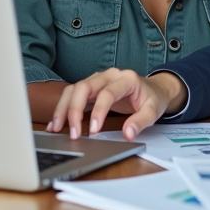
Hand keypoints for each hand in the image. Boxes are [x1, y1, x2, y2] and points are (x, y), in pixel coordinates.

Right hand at [47, 69, 186, 141]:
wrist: (152, 89)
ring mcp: (97, 79)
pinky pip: (72, 94)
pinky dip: (63, 108)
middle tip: (73, 133)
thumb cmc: (152, 98)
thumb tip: (128, 134)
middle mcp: (108, 75)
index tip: (93, 131)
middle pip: (84, 87)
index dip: (98, 112)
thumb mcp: (153, 111)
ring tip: (56, 128)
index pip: (107, 93)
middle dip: (74, 110)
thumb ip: (141, 122)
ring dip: (63, 108)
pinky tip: (56, 123)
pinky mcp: (91, 88)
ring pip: (73, 89)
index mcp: (125, 79)